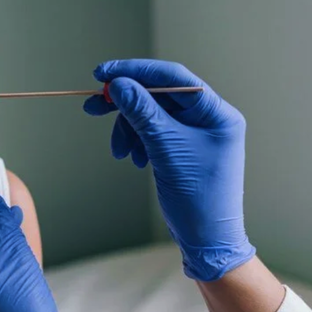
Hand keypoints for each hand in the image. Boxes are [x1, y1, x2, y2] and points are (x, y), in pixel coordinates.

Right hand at [84, 59, 255, 281]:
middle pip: (159, 95)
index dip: (136, 71)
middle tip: (94, 105)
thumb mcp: (166, 150)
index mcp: (216, 113)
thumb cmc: (197, 198)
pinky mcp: (182, 148)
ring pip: (151, 115)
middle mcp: (208, 118)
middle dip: (126, 102)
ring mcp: (196, 134)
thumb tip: (120, 84)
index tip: (103, 74)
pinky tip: (133, 159)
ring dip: (129, 128)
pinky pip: (152, 132)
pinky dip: (137, 141)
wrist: (206, 240)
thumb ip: (143, 113)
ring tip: (119, 152)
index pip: (173, 77)